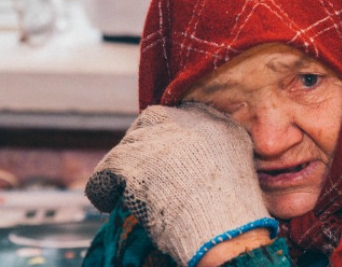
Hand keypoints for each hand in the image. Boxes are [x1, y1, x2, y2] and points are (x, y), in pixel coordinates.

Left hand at [85, 102, 275, 266]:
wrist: (222, 227)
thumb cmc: (231, 206)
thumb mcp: (238, 161)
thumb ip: (216, 146)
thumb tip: (191, 152)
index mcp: (213, 120)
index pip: (179, 113)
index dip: (167, 134)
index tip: (165, 156)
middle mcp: (183, 122)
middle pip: (149, 123)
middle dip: (143, 147)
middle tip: (143, 173)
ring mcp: (155, 140)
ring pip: (125, 148)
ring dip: (124, 170)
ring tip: (126, 193)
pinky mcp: (130, 162)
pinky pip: (105, 172)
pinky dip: (103, 189)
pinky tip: (110, 203)